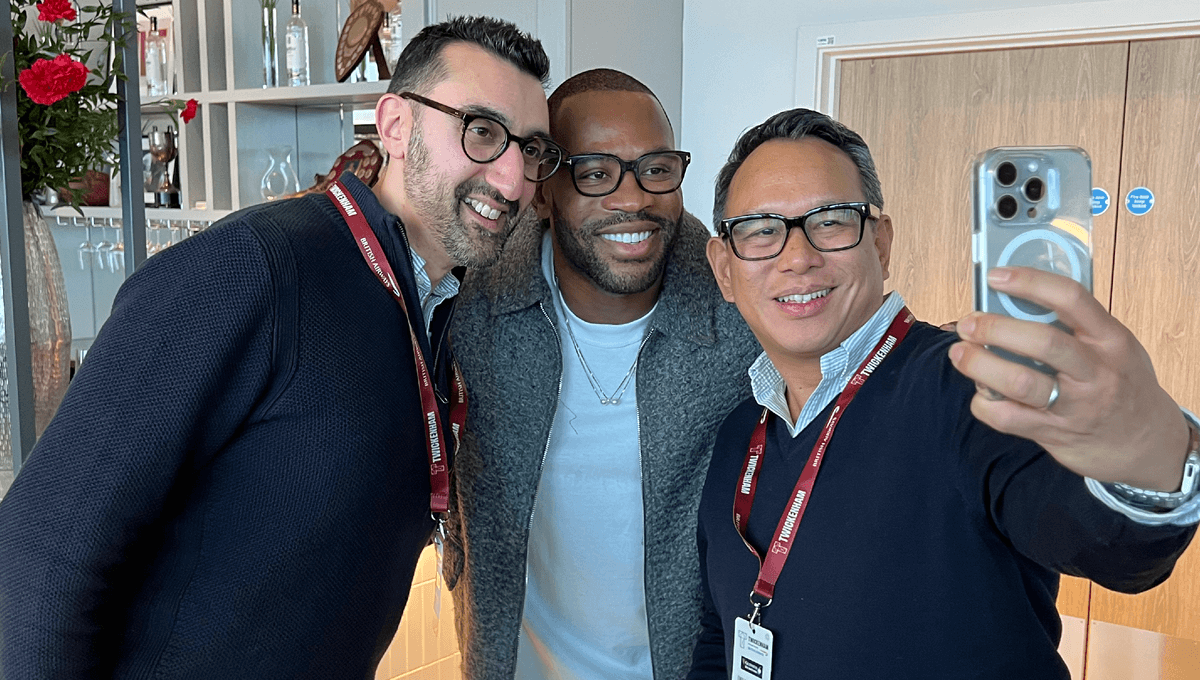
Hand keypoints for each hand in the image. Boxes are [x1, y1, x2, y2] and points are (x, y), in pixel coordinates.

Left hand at [948, 266, 1189, 491]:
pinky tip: (980, 394)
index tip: (996, 276)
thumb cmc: (1121, 384)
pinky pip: (1009, 418)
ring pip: (1021, 383)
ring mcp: (1076, 406)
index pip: (1071, 299)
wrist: (1147, 443)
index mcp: (1111, 339)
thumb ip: (1075, 327)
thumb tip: (1012, 301)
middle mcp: (1096, 371)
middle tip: (968, 323)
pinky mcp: (1056, 433)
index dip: (1030, 282)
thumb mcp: (1115, 347)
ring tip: (960, 354)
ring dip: (981, 366)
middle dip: (996, 329)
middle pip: (1042, 342)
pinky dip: (984, 404)